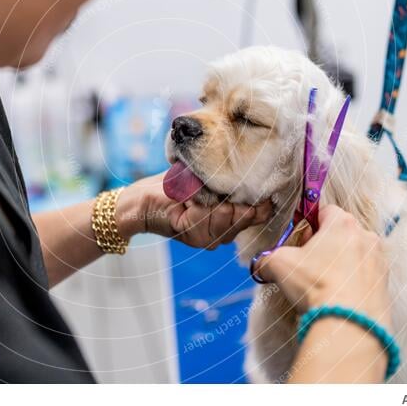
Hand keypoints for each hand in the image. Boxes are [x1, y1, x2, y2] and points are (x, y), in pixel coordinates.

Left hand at [116, 172, 272, 249]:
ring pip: (228, 213)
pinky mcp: (194, 235)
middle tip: (208, 186)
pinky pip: (207, 214)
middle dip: (232, 193)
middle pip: (248, 212)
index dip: (259, 196)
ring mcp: (210, 237)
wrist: (143, 198)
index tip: (247, 179)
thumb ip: (232, 182)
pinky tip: (186, 198)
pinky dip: (196, 199)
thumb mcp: (209, 179)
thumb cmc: (176, 185)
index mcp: (232, 220)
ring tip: (194, 192)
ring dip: (211, 196)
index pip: (262, 212)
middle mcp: (225, 234)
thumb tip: (259, 168)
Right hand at [254, 205, 390, 327]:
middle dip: (325, 245)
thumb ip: (267, 258)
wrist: (349, 323)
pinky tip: (338, 296)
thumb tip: (261, 264)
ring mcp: (379, 261)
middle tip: (309, 264)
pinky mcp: (385, 284)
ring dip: (341, 264)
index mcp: (342, 224)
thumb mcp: (279, 265)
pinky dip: (353, 282)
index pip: (324, 210)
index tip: (300, 241)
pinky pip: (365, 276)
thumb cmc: (317, 285)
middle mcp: (366, 237)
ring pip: (355, 254)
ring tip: (324, 284)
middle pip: (341, 232)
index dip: (308, 225)